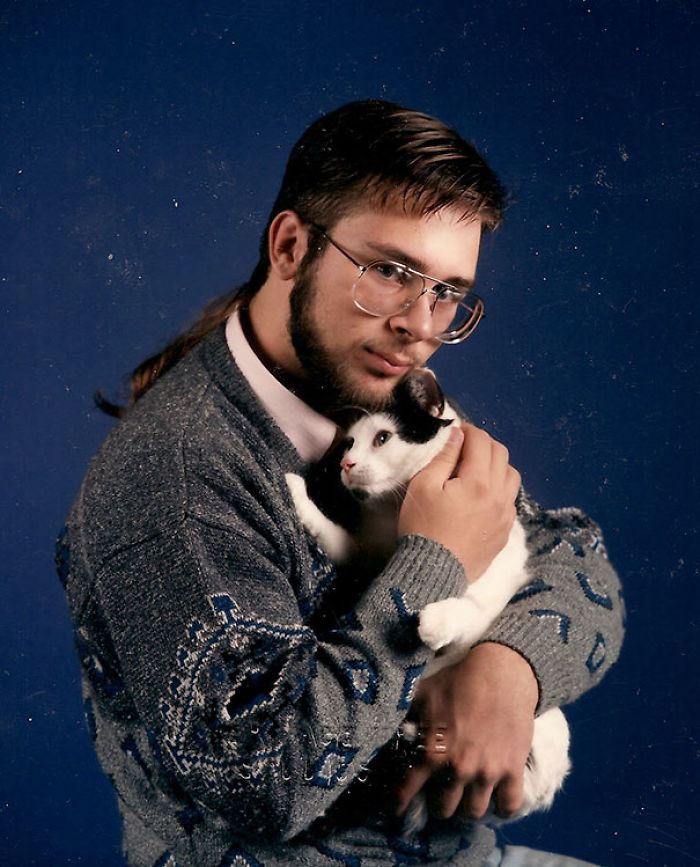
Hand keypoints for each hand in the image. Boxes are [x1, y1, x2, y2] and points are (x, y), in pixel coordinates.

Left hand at [395, 643, 538, 819]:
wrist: (501, 672)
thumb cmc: (458, 681)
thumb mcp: (423, 694)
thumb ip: (405, 717)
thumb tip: (386, 726)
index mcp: (432, 751)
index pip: (407, 791)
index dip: (399, 803)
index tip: (398, 809)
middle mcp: (458, 768)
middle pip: (443, 809)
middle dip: (439, 802)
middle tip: (441, 793)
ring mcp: (487, 772)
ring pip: (473, 813)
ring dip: (468, 806)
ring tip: (466, 795)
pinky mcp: (512, 770)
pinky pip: (508, 807)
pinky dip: (501, 807)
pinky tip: (495, 798)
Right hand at [397, 423, 520, 580]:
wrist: (433, 571)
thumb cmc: (422, 527)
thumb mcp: (423, 487)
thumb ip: (443, 458)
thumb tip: (457, 436)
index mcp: (478, 481)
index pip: (482, 442)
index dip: (469, 431)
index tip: (457, 433)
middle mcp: (499, 495)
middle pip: (501, 454)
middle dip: (484, 444)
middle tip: (465, 447)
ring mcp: (505, 515)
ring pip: (512, 476)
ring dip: (497, 465)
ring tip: (477, 469)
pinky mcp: (504, 532)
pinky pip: (510, 500)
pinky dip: (499, 489)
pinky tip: (482, 496)